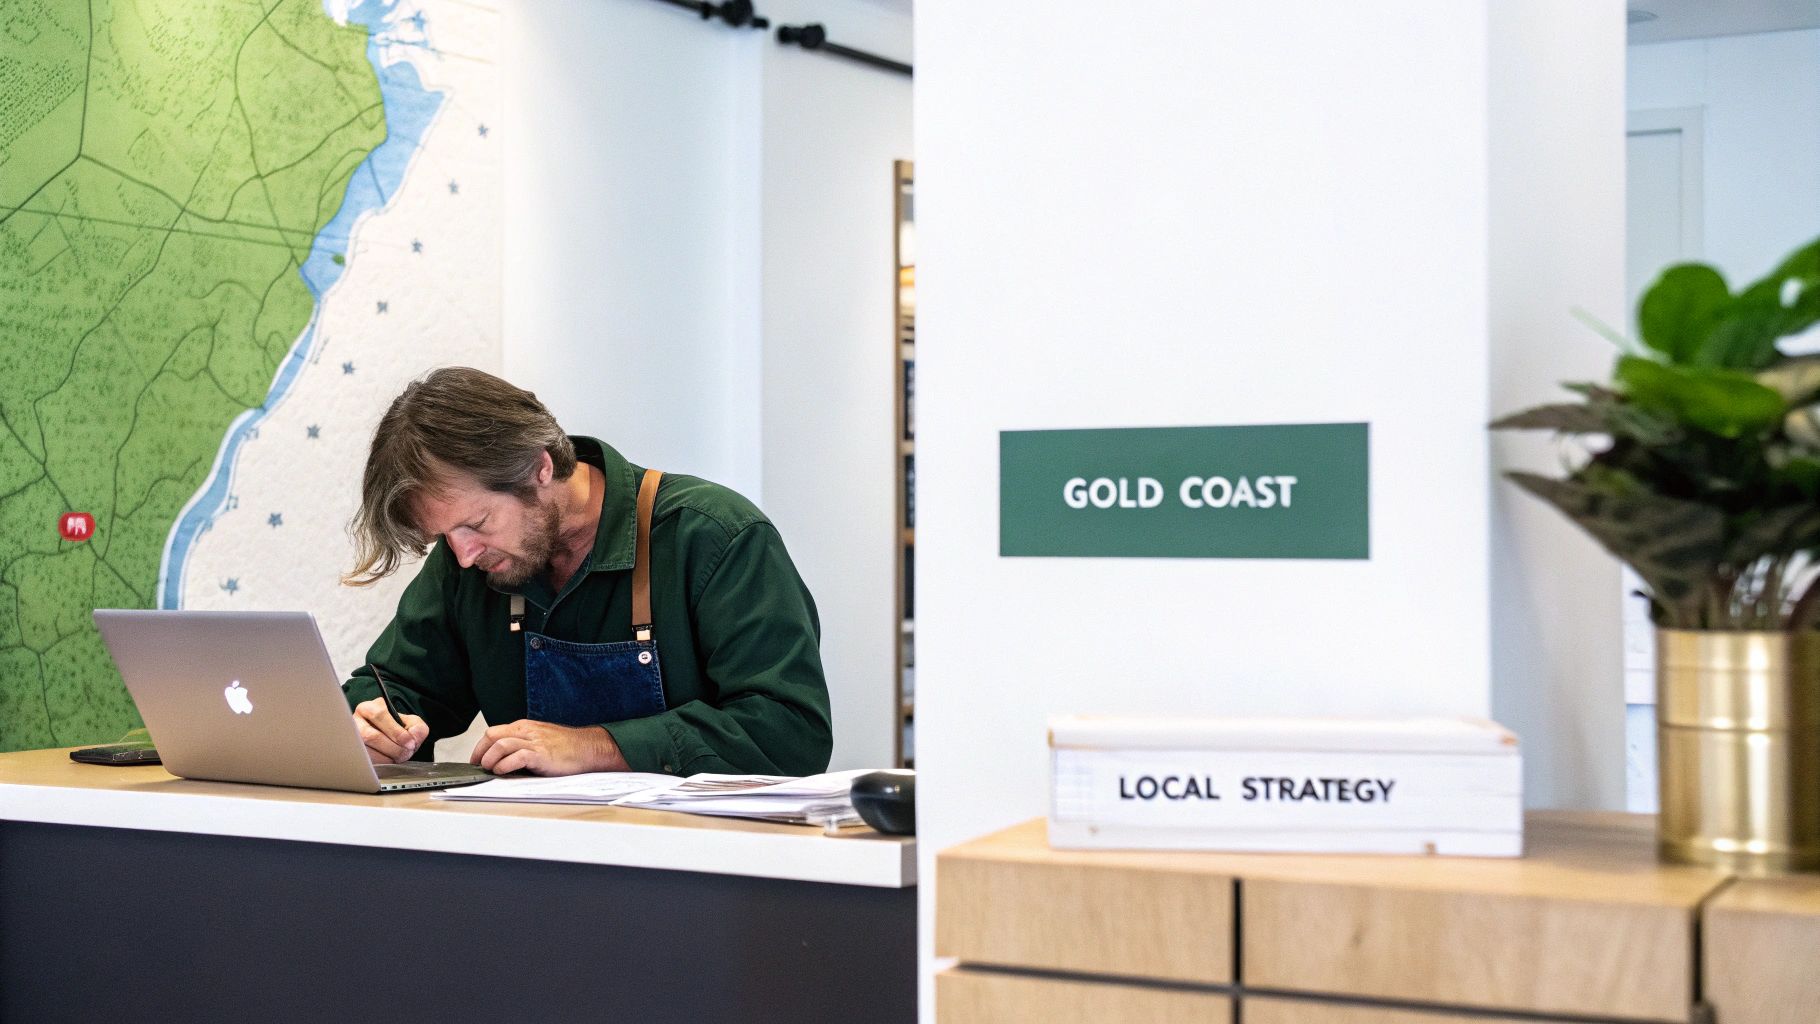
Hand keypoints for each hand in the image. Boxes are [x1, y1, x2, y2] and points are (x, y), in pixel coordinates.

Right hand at [353, 699, 429, 763]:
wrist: (387, 738)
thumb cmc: (396, 728)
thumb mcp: (410, 722)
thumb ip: (417, 727)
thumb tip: (413, 738)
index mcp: (368, 708)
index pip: (379, 715)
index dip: (395, 731)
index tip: (409, 742)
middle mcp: (355, 722)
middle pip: (370, 736)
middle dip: (392, 748)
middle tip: (406, 753)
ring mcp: (351, 740)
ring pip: (366, 751)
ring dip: (386, 758)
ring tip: (399, 758)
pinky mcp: (353, 754)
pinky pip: (364, 762)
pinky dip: (380, 765)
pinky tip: (390, 762)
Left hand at [470, 720, 629, 775]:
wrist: (588, 748)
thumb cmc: (566, 748)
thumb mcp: (540, 740)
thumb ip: (521, 744)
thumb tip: (501, 759)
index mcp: (525, 727)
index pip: (493, 732)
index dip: (480, 747)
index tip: (476, 760)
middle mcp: (527, 731)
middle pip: (492, 736)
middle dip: (480, 752)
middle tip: (479, 766)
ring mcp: (534, 742)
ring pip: (500, 745)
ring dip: (490, 759)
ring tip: (490, 769)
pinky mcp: (541, 754)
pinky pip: (516, 756)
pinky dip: (505, 765)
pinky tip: (502, 772)